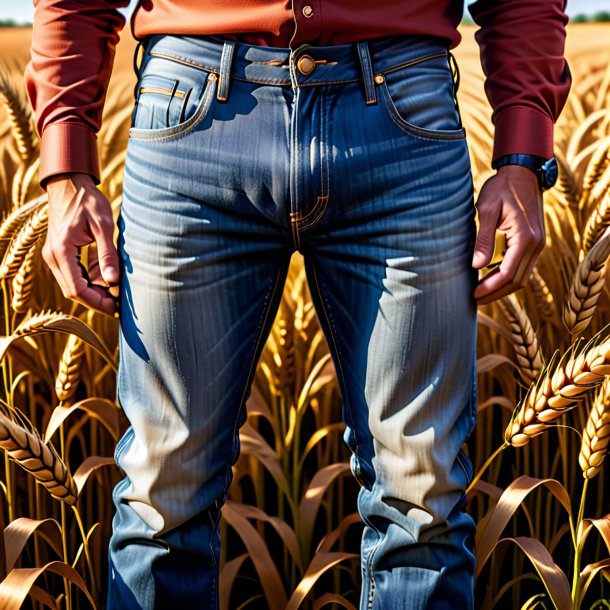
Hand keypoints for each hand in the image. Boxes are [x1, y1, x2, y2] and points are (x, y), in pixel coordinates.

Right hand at [43, 172, 118, 316]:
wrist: (70, 184)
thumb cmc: (88, 201)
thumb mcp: (104, 225)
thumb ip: (107, 254)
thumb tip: (113, 281)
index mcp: (62, 251)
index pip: (77, 288)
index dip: (97, 302)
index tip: (116, 307)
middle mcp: (53, 257)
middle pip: (73, 291)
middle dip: (96, 301)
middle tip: (119, 305)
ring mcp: (55, 256)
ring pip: (73, 286)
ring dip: (94, 293)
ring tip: (117, 294)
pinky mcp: (60, 254)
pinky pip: (74, 276)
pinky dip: (90, 281)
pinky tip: (108, 280)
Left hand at [471, 165, 544, 304]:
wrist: (522, 173)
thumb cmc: (501, 188)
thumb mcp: (486, 210)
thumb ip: (483, 240)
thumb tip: (476, 266)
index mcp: (525, 237)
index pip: (508, 272)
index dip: (491, 287)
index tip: (474, 294)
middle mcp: (536, 244)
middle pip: (518, 280)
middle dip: (496, 292)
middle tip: (476, 299)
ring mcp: (539, 244)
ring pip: (522, 277)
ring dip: (502, 287)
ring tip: (482, 293)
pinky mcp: (535, 242)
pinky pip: (524, 267)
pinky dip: (508, 276)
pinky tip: (491, 278)